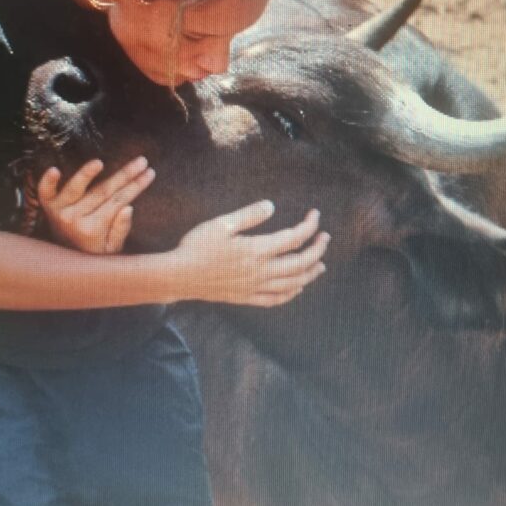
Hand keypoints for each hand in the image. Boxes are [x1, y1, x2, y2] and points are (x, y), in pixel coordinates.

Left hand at [37, 156, 155, 254]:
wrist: (64, 261)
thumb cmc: (94, 252)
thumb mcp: (113, 249)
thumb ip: (121, 229)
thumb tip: (128, 208)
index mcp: (93, 229)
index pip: (119, 201)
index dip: (136, 186)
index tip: (150, 173)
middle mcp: (75, 219)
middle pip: (103, 191)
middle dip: (125, 175)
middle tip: (142, 162)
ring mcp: (59, 212)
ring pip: (75, 188)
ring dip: (87, 173)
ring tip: (100, 162)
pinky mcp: (48, 206)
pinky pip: (45, 192)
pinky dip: (48, 181)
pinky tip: (53, 169)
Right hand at [171, 201, 328, 306]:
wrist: (179, 276)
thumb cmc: (198, 246)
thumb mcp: (222, 224)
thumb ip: (249, 215)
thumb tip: (272, 205)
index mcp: (257, 250)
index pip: (294, 239)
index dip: (309, 226)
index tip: (316, 215)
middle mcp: (260, 271)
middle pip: (300, 263)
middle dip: (318, 250)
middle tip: (326, 238)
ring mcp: (254, 287)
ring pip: (293, 284)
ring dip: (310, 274)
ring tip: (321, 265)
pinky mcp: (246, 297)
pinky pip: (276, 299)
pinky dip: (291, 294)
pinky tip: (297, 288)